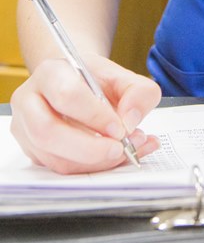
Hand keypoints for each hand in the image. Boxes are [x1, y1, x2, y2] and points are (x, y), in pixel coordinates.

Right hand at [10, 54, 160, 174]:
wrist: (76, 85)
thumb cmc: (94, 80)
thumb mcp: (121, 76)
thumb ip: (137, 91)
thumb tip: (131, 120)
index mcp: (50, 73)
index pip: (66, 95)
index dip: (94, 115)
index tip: (120, 128)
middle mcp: (30, 101)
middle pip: (48, 132)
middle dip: (89, 148)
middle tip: (119, 150)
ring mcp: (26, 130)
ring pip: (54, 157)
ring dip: (94, 162)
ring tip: (125, 152)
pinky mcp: (34, 153)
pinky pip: (60, 169)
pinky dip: (91, 169)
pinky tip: (116, 158)